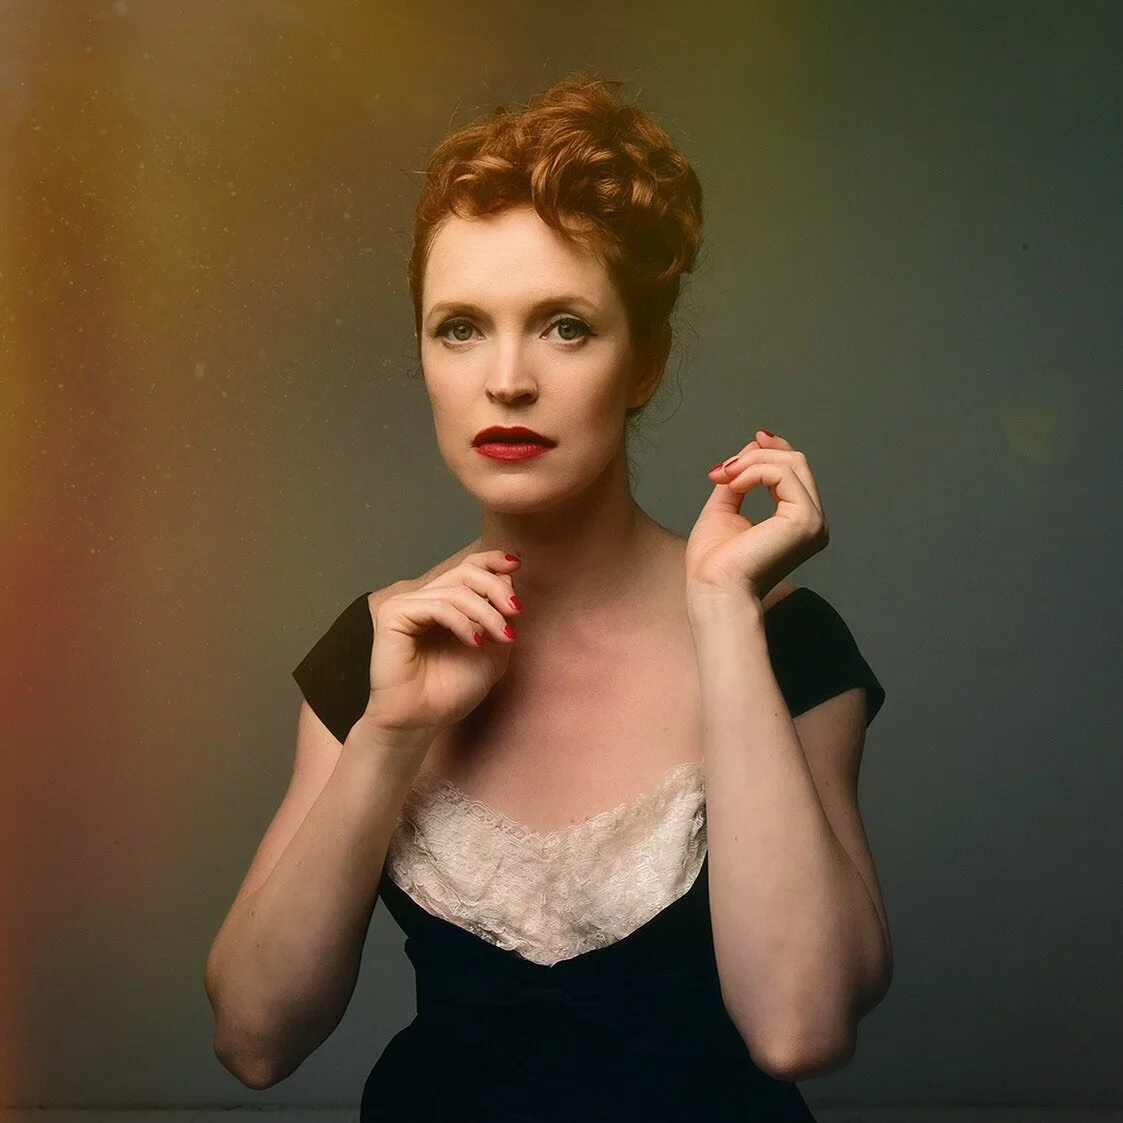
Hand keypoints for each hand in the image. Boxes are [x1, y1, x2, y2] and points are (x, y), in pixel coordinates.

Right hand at [365, 550, 523, 740]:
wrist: (421, 722)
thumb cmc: (451, 692)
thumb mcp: (492, 652)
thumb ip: (501, 618)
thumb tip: (508, 581)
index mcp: (447, 604)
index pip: (468, 568)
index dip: (492, 561)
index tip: (516, 565)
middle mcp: (426, 600)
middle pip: (466, 572)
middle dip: (497, 588)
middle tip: (516, 611)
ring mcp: (408, 605)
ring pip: (456, 590)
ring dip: (486, 612)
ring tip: (501, 637)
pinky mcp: (394, 615)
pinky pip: (436, 606)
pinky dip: (462, 622)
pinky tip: (475, 642)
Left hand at [685, 429, 829, 603]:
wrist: (713, 589)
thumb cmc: (715, 562)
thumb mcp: (725, 507)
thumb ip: (739, 479)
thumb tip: (752, 447)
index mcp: (796, 521)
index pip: (795, 472)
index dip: (773, 450)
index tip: (752, 439)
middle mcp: (812, 522)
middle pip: (796, 463)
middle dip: (757, 455)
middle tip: (724, 469)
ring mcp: (813, 521)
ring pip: (792, 463)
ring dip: (751, 462)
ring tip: (725, 477)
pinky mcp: (806, 520)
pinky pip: (783, 474)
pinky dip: (754, 471)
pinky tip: (734, 485)